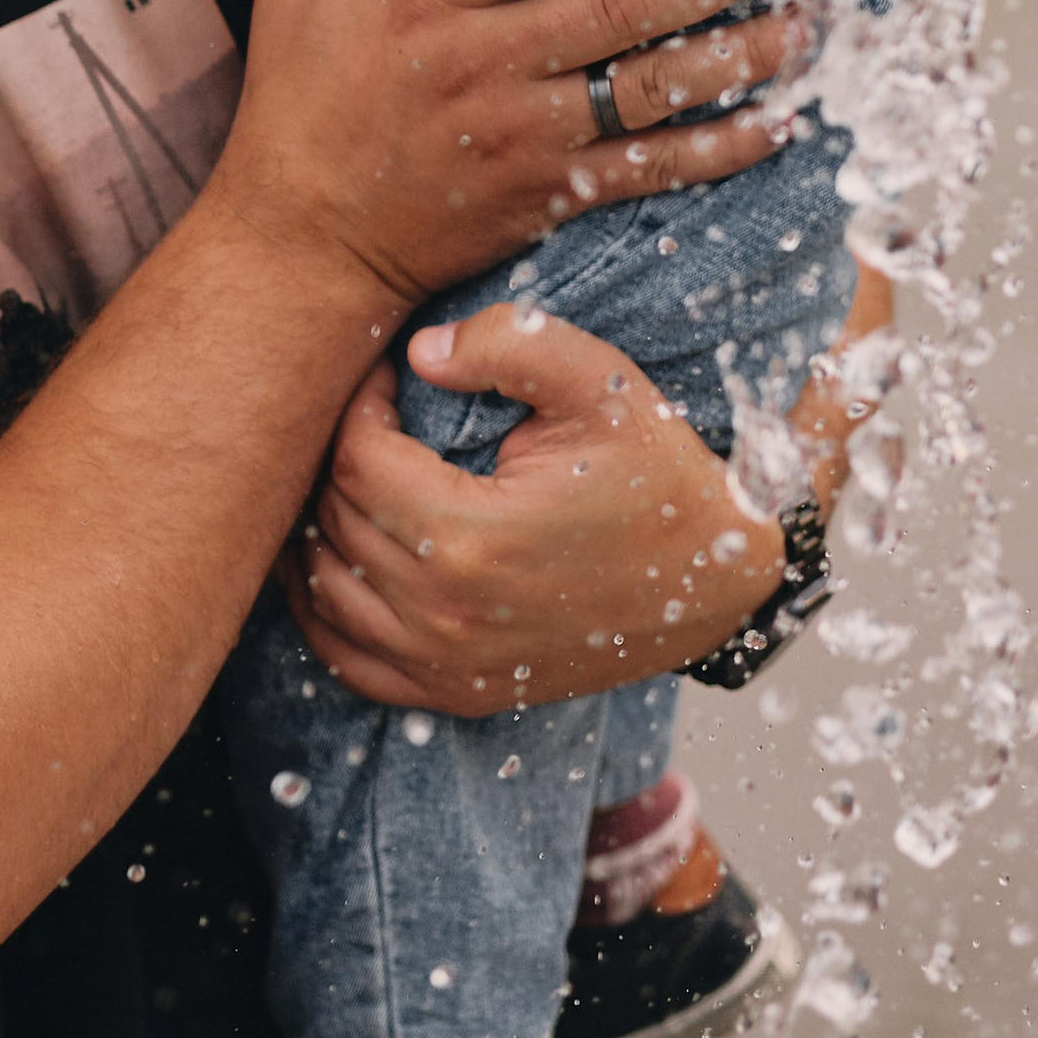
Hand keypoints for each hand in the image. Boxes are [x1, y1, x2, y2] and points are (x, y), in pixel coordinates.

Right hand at [213, 0, 811, 317]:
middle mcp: (485, 68)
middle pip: (614, 13)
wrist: (303, 244)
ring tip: (804, 23)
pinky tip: (777, 120)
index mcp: (426, 4)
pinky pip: (648, 170)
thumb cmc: (300, 103)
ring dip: (736, 58)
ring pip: (648, 92)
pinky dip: (717, 148)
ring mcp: (524, 137)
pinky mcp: (548, 194)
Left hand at [284, 267, 892, 714]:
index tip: (388, 377)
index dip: (358, 404)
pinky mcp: (456, 693)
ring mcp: (445, 665)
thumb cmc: (659, 476)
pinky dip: (323, 609)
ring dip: (319, 527)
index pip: (355, 459)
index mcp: (467, 537)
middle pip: (331, 521)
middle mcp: (442, 614)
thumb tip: (418, 352)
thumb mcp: (604, 385)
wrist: (718, 581)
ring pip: (322, 590)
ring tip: (351, 474)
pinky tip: (334, 558)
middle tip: (374, 416)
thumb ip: (510, 344)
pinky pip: (344, 659)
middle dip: (338, 458)